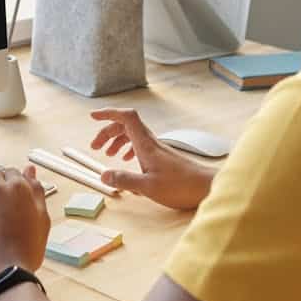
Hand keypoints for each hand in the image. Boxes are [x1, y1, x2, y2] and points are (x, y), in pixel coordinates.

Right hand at [89, 109, 214, 210]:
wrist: (207, 187)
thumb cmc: (181, 186)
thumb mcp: (148, 187)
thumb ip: (124, 180)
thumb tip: (103, 175)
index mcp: (146, 144)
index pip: (126, 117)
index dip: (109, 113)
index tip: (93, 117)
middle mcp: (151, 142)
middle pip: (125, 125)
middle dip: (107, 132)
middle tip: (95, 146)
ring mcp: (158, 148)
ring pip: (133, 135)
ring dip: (117, 140)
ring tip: (108, 154)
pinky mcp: (162, 157)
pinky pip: (140, 145)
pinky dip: (129, 148)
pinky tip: (127, 160)